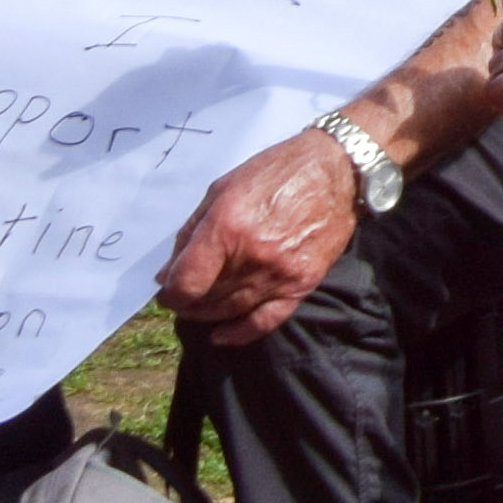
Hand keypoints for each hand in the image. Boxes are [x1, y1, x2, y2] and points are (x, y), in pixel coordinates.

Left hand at [164, 128, 368, 346]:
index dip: (169, 293)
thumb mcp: (222, 189)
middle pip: (206, 299)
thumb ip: (191, 233)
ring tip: (201, 306)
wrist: (336, 168)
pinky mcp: (302, 283)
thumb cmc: (275, 171)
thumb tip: (167, 273)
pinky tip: (222, 334)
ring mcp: (280, 273)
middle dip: (187, 300)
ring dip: (208, 313)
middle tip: (184, 294)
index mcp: (228, 226)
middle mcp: (252, 255)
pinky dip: (240, 333)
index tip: (167, 290)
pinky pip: (266, 320)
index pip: (186, 282)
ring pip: (230, 311)